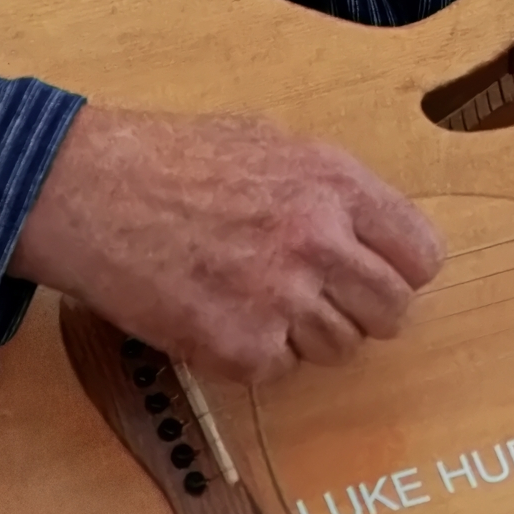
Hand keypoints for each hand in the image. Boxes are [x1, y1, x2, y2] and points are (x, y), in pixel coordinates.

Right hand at [10, 106, 443, 384]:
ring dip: (307, 334)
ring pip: (339, 348)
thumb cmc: (174, 160)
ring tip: (256, 297)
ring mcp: (279, 297)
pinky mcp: (237, 346)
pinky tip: (219, 313)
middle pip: (392, 311)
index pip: (421, 255)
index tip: (381, 275)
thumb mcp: (274, 143)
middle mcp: (319, 241)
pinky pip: (278, 370)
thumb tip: (375, 230)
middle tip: (323, 299)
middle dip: (363, 311)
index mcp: (337, 185)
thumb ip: (333, 189)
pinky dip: (252, 354)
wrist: (91, 191)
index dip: (402, 271)